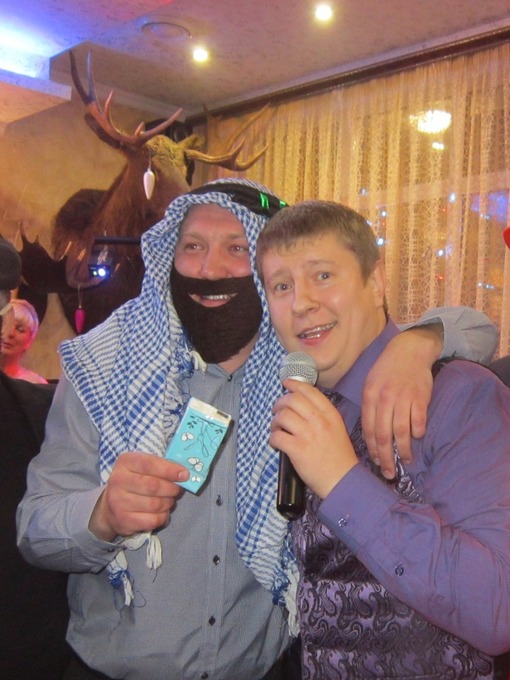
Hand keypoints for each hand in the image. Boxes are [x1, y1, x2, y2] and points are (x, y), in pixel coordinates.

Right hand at [89, 452, 188, 540]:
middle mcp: (118, 481)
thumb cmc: (134, 482)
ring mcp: (118, 502)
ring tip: (168, 500)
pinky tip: (160, 512)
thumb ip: (161, 466)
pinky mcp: (123, 520)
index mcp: (125, 462)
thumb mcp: (143, 467)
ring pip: (155, 504)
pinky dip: (163, 516)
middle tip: (177, 489)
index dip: (169, 470)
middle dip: (171, 488)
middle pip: (154, 486)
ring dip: (168, 503)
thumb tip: (184, 474)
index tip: (185, 474)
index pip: (149, 464)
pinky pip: (153, 520)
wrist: (111, 507)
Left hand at [270, 379, 356, 498]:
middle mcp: (319, 421)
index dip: (295, 384)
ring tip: (277, 428)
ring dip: (275, 421)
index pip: (310, 391)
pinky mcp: (298, 450)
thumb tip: (300, 404)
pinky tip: (276, 443)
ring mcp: (308, 435)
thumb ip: (322, 415)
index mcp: (330, 415)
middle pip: (292, 400)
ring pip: (282, 416)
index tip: (286, 383)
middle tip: (277, 410)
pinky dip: (273, 438)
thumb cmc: (339, 457)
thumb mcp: (337, 429)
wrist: (343, 481)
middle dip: (280, 402)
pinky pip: (277, 436)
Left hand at [361, 326, 440, 477]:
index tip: (375, 462)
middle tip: (388, 472)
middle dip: (385, 457)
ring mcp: (403, 398)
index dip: (372, 449)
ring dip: (404, 450)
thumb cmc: (387, 369)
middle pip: (383, 435)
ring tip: (405, 460)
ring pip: (401, 432)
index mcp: (369, 396)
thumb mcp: (370, 384)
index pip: (368, 429)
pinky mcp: (420, 397)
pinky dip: (418, 432)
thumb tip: (370, 434)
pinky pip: (418, 421)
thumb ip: (370, 408)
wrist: (409, 350)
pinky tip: (417, 438)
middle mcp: (384, 399)